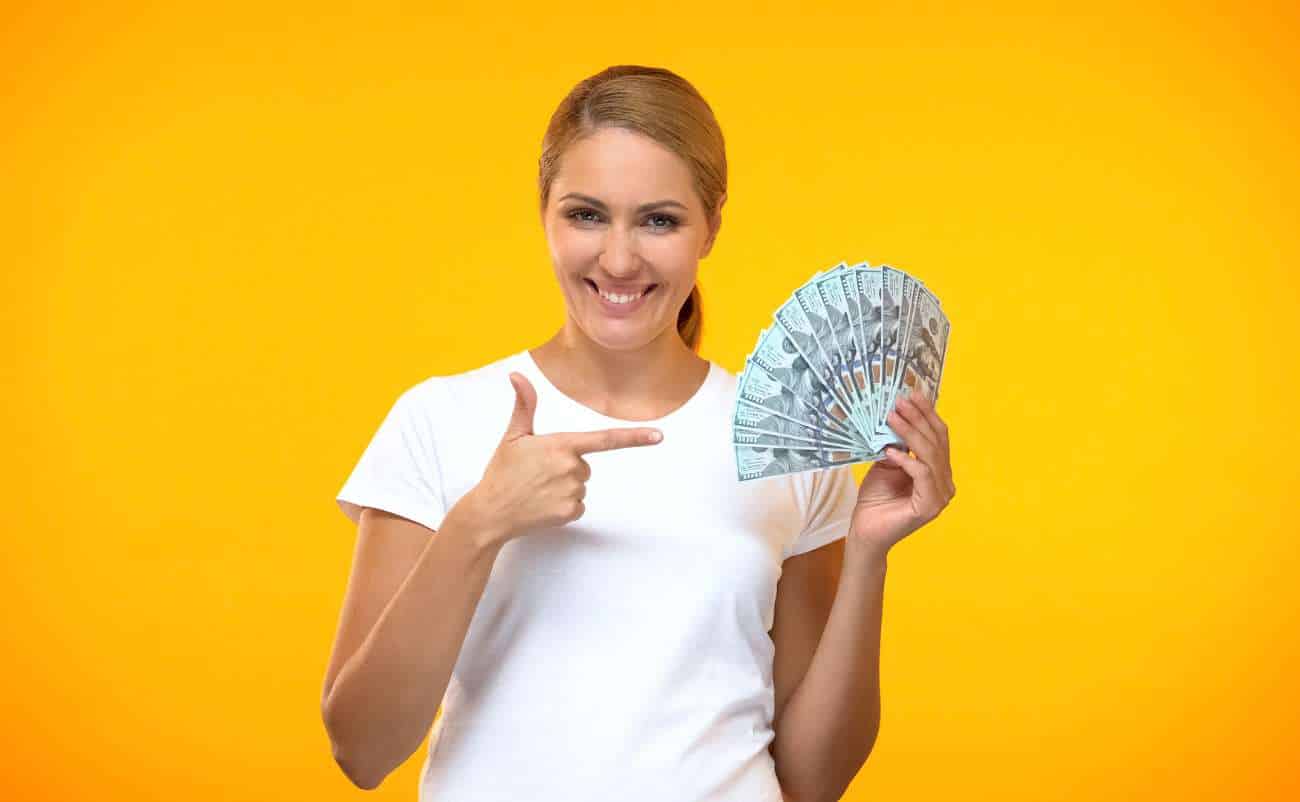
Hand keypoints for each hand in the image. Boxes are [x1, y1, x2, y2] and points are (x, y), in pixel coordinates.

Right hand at [462, 372, 662, 544]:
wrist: (490, 512)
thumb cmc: (501, 472)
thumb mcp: (513, 436)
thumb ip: (524, 405)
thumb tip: (516, 375)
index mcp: (561, 445)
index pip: (605, 439)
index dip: (635, 437)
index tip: (659, 435)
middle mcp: (571, 467)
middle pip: (584, 464)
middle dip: (566, 467)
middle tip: (537, 473)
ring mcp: (572, 491)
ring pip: (580, 485)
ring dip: (563, 487)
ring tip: (536, 489)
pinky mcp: (570, 512)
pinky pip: (577, 505)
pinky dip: (563, 506)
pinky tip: (542, 505)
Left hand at [849, 391, 955, 556]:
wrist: (866, 531)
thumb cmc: (876, 499)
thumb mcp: (887, 462)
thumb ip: (897, 443)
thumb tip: (896, 414)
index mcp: (938, 471)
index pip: (939, 436)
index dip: (927, 414)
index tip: (912, 394)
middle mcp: (945, 482)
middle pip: (937, 442)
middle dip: (918, 418)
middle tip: (900, 401)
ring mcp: (941, 496)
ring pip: (931, 455)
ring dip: (911, 433)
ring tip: (892, 417)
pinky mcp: (930, 507)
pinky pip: (923, 474)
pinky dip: (907, 460)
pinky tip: (890, 451)